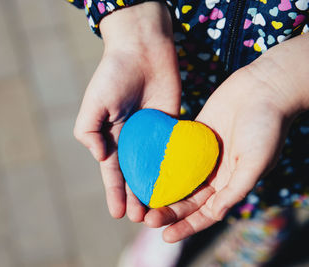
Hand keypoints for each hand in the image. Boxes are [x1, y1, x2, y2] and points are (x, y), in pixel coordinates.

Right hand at [73, 2, 181, 220]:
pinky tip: (181, 186)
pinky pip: (173, 150)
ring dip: (156, 189)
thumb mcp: (94, 103)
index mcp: (110, 137)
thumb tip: (99, 157)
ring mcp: (152, 134)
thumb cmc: (114, 74)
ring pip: (154, 168)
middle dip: (136, 197)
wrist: (143, 49)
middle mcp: (131, 140)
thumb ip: (88, 130)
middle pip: (134, 174)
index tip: (118, 214)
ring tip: (161, 210)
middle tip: (142, 219)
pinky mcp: (171, 125)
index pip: (112, 171)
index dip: (114, 192)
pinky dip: (176, 168)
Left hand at [144, 47, 307, 241]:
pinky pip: (175, 153)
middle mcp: (215, 172)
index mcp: (231, 183)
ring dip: (162, 190)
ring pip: (178, 178)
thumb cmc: (266, 126)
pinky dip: (162, 162)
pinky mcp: (194, 135)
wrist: (264, 88)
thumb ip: (235, 188)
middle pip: (188, 198)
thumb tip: (215, 214)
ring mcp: (203, 154)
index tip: (167, 236)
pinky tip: (144, 169)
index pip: (206, 212)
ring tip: (141, 199)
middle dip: (169, 211)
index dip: (187, 226)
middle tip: (146, 219)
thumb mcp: (256, 162)